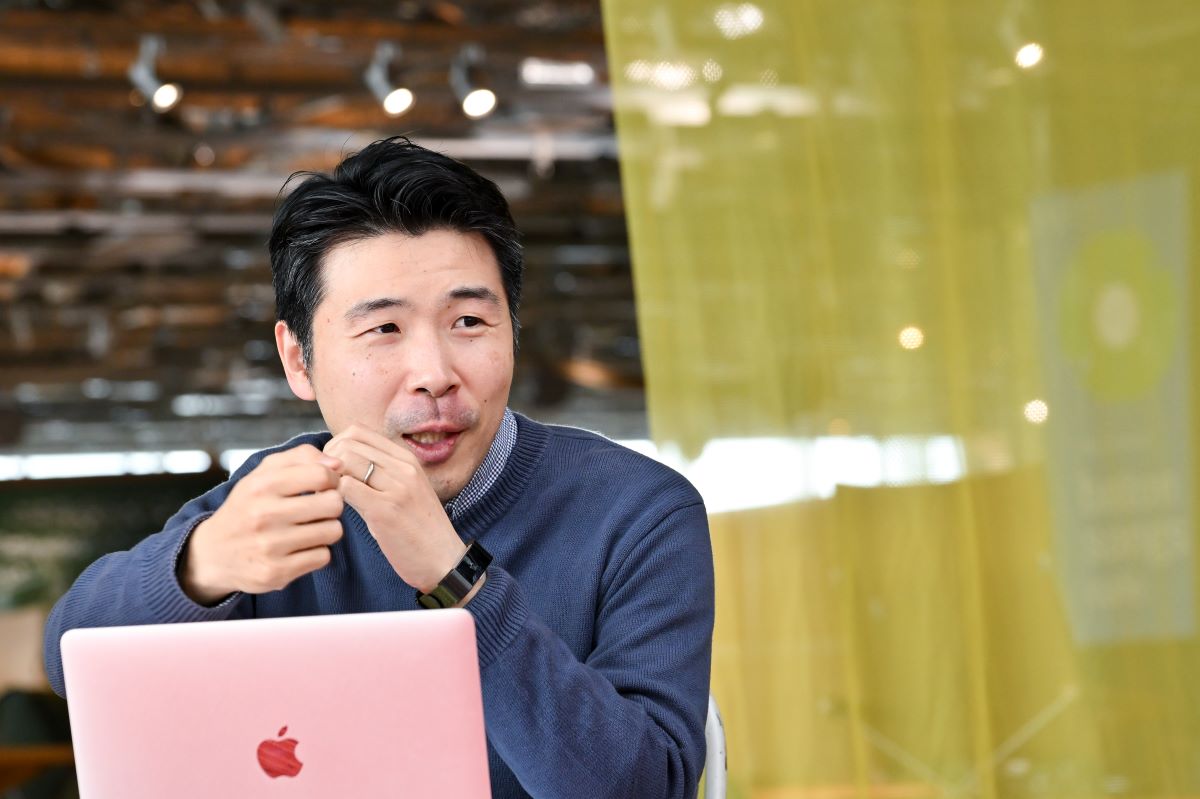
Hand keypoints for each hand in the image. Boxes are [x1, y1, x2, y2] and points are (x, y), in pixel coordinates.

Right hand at [180, 445, 345, 604]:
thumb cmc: (248, 507)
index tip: (324, 486)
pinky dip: (317, 552)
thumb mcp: (264, 474)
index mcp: (261, 485)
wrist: (214, 553)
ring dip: (327, 529)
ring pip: (333, 531)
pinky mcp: (276, 572)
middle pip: (333, 504)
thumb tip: (337, 464)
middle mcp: (264, 515)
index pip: (321, 475)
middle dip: (332, 505)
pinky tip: (301, 548)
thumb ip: (301, 457)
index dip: (331, 479)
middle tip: (318, 509)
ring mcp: (269, 546)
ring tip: (310, 528)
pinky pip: (323, 557)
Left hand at [323, 425, 466, 592]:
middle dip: (327, 461)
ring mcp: (396, 487)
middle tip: (325, 485)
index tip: (333, 470)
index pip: (359, 431)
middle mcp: (404, 467)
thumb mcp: (405, 492)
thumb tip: (342, 464)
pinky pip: (346, 488)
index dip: (336, 446)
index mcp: (407, 460)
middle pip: (348, 442)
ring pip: (345, 461)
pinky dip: (333, 497)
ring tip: (329, 498)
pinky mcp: (386, 510)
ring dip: (328, 479)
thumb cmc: (420, 531)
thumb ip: (380, 474)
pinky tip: (337, 513)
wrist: (445, 561)